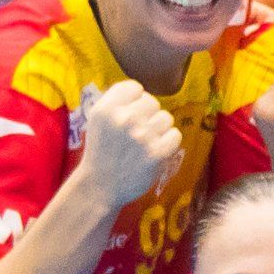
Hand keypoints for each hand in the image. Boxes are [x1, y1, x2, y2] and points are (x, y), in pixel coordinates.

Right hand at [75, 80, 182, 211]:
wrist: (100, 186)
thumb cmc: (102, 152)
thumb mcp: (98, 120)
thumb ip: (116, 103)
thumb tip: (141, 92)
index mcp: (106, 108)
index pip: (134, 87)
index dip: (135, 100)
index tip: (130, 113)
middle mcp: (123, 118)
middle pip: (152, 102)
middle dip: (149, 115)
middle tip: (139, 132)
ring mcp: (141, 135)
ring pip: (166, 118)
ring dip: (160, 129)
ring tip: (146, 142)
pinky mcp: (156, 153)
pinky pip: (175, 135)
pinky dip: (169, 142)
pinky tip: (156, 150)